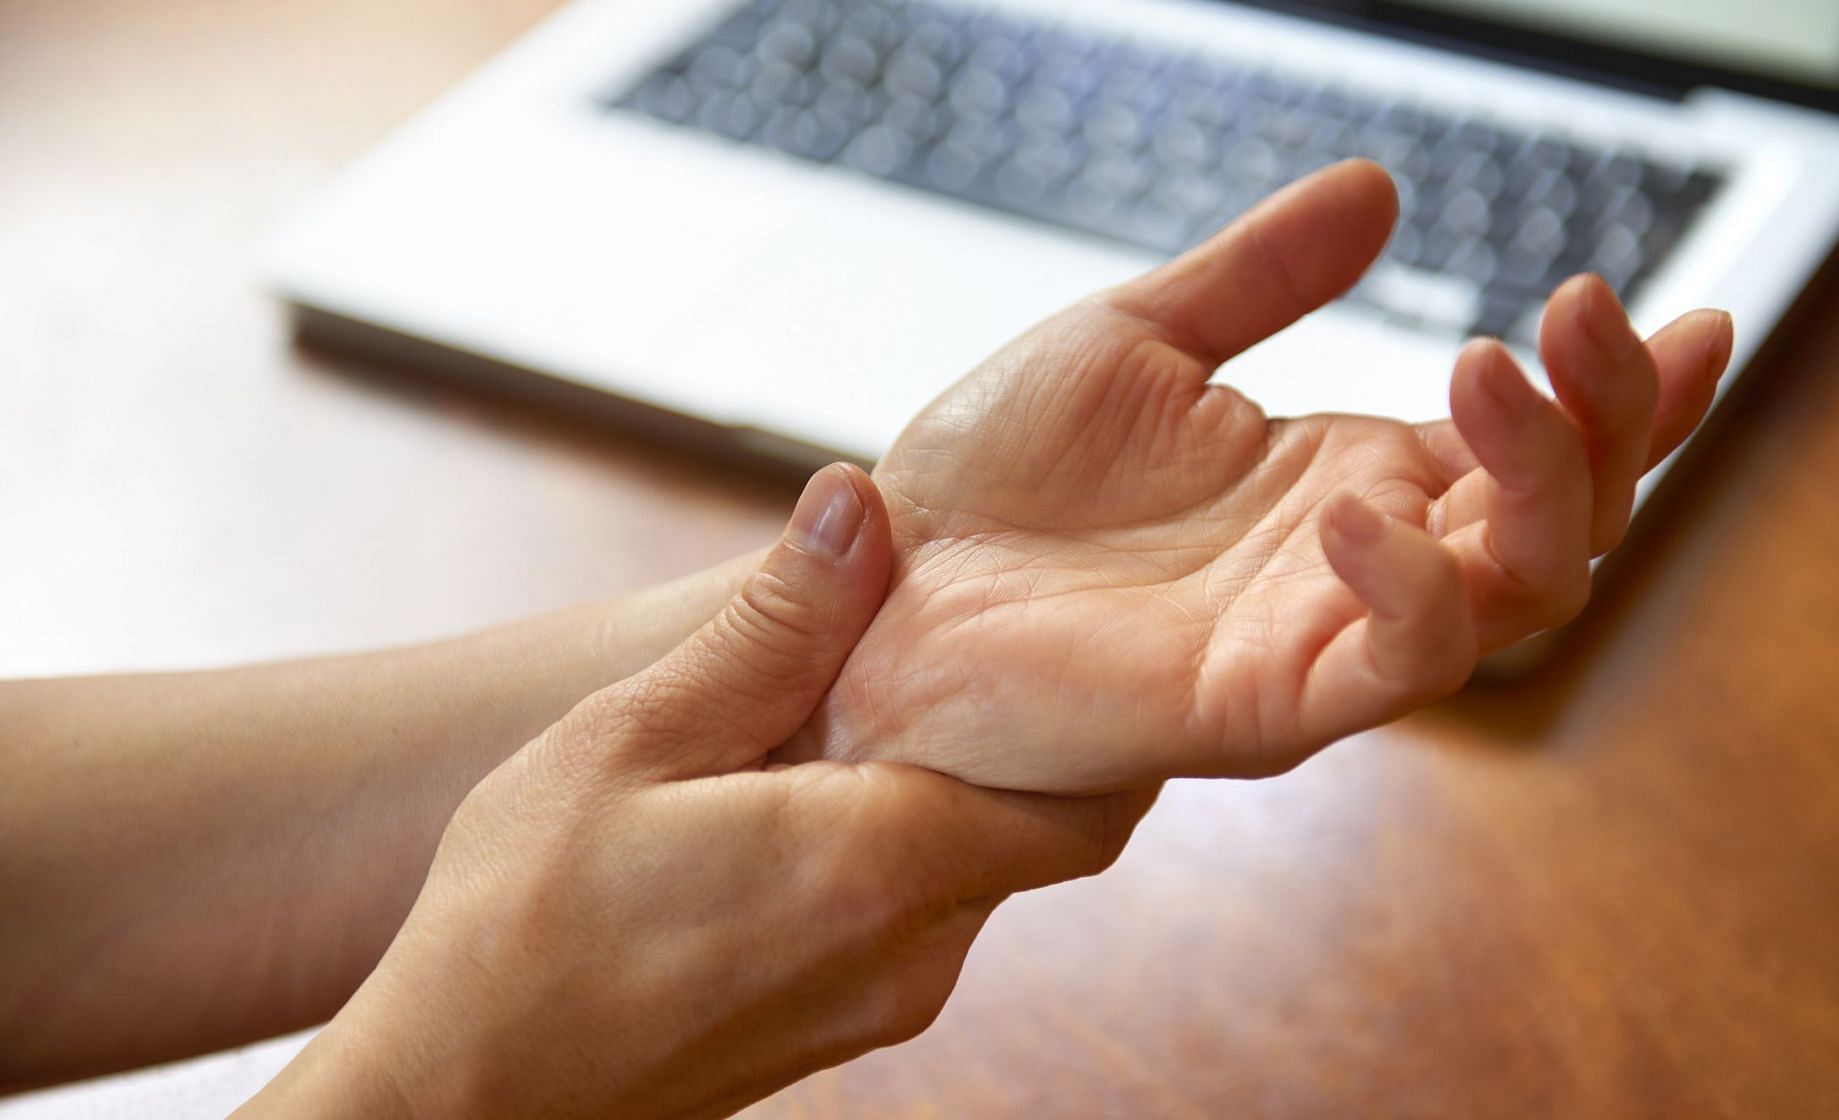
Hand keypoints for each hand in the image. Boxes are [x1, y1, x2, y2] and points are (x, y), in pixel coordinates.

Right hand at [237, 464, 1150, 1119]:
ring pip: (976, 870)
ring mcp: (882, 1004)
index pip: (1092, 797)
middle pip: (1041, 829)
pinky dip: (902, 846)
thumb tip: (860, 506)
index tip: (1077, 636)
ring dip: (950, 789)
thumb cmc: (519, 924)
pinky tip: (818, 794)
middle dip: (1022, 737)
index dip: (1106, 717)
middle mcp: (915, 950)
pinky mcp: (840, 1028)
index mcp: (883, 864)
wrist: (459, 1101)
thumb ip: (770, 630)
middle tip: (969, 641)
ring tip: (875, 704)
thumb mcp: (632, 741)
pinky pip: (916, 916)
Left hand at [789, 160, 1734, 792]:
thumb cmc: (997, 482)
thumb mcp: (1134, 339)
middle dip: (1606, 421)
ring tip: (1491, 368)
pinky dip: (1414, 592)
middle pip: (1561, 522)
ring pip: (1513, 596)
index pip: (1533, 450)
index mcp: (1346, 481)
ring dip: (1541, 484)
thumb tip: (1375, 190)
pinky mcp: (1258, 706)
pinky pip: (1390, 667)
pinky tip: (1363, 508)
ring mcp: (1315, 639)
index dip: (1626, 396)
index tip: (1698, 316)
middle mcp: (1355, 568)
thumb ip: (1259, 278)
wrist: (886, 583)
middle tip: (1575, 310)